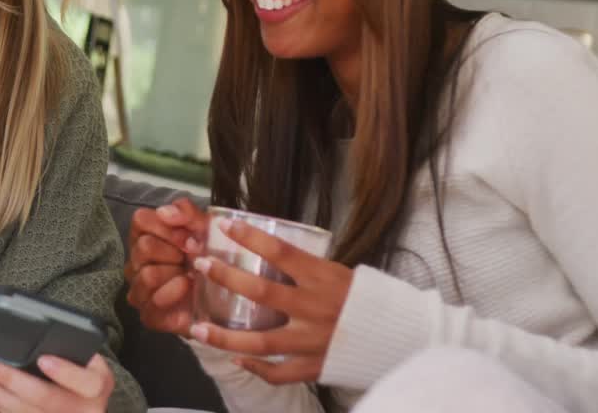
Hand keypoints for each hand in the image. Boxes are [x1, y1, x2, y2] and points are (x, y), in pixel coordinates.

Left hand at [0, 354, 113, 412]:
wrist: (84, 406)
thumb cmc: (80, 372)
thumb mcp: (85, 361)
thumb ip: (69, 351)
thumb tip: (30, 338)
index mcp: (99, 384)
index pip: (86, 382)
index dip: (65, 372)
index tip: (43, 360)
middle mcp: (85, 410)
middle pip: (46, 398)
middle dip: (12, 380)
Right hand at [123, 198, 207, 335]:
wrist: (224, 294)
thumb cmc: (209, 255)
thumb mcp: (205, 228)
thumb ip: (186, 212)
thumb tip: (164, 212)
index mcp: (145, 236)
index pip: (141, 220)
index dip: (168, 228)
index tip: (190, 239)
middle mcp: (136, 262)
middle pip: (144, 248)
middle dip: (175, 253)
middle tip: (193, 261)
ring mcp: (139, 290)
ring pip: (147, 276)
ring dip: (176, 277)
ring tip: (191, 279)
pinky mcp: (148, 315)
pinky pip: (152, 306)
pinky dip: (175, 299)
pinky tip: (189, 298)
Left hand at [189, 218, 352, 384]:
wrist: (399, 334)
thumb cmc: (367, 298)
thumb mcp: (339, 273)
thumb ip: (306, 269)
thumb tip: (271, 254)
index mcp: (323, 278)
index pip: (281, 252)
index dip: (251, 237)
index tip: (225, 224)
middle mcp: (314, 308)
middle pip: (261, 293)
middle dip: (226, 278)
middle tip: (201, 266)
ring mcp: (312, 341)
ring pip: (260, 341)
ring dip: (225, 336)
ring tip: (198, 329)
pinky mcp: (315, 367)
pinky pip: (279, 372)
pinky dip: (256, 368)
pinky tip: (237, 360)